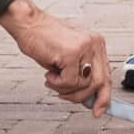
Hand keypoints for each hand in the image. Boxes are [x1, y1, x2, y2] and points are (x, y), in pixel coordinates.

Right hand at [0, 0, 110, 114]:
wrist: (27, 23)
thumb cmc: (44, 41)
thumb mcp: (68, 57)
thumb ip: (80, 74)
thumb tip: (87, 98)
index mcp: (96, 44)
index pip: (106, 75)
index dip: (104, 96)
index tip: (98, 111)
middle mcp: (95, 44)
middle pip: (100, 82)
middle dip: (83, 97)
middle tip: (63, 96)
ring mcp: (85, 47)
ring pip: (85, 84)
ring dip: (65, 89)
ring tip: (52, 79)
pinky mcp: (72, 53)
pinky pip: (70, 81)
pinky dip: (57, 84)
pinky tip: (48, 73)